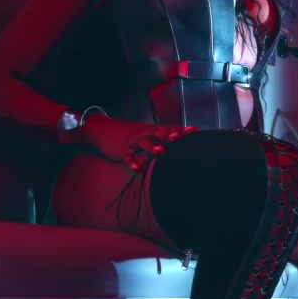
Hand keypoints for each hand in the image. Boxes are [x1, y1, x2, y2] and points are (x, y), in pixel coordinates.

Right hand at [81, 115, 195, 171]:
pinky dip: (132, 162)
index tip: (195, 131)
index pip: (168, 128)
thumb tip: (179, 139)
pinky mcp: (120, 149)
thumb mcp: (146, 132)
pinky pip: (127, 156)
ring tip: (162, 152)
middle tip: (179, 137)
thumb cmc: (129, 132)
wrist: (102, 129)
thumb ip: (161, 136)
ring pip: (143, 143)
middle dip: (168, 135)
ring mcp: (131, 141)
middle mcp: (143, 134)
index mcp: (151, 130)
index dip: (181, 129)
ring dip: (152, 147)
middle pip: (157, 133)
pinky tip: (138, 170)